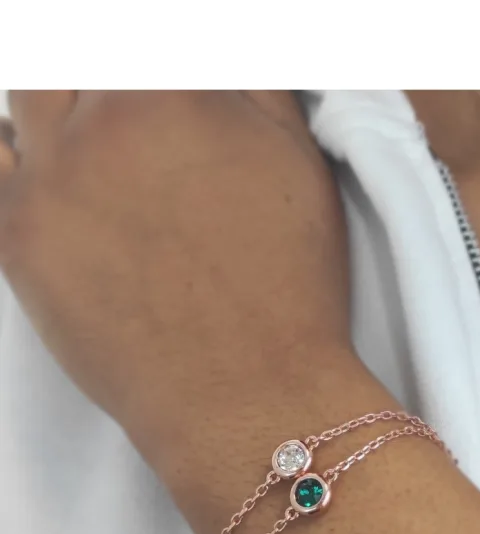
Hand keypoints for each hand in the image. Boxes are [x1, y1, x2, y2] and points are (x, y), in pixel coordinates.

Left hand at [0, 91, 350, 459]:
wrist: (246, 392)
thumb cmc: (288, 287)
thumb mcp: (298, 165)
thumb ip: (252, 87)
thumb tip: (217, 60)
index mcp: (173, 88)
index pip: (132, 42)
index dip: (149, 71)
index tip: (159, 94)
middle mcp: (101, 120)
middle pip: (66, 60)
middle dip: (95, 84)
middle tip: (124, 123)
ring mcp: (49, 178)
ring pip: (23, 102)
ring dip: (52, 113)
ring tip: (93, 156)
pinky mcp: (17, 239)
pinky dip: (13, 166)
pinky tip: (50, 189)